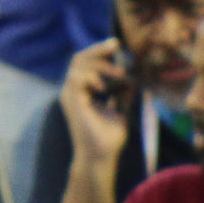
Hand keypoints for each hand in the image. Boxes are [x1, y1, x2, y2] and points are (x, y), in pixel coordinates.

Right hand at [62, 40, 129, 165]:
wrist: (101, 157)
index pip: (87, 63)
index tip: (117, 46)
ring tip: (119, 74)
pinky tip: (104, 87)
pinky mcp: (71, 100)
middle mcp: (73, 90)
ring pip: (78, 64)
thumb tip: (134, 81)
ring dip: (100, 64)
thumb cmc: (109, 140)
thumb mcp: (120, 112)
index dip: (100, 52)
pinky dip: (92, 76)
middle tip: (116, 46)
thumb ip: (123, 96)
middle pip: (80, 58)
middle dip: (99, 49)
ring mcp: (70, 94)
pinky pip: (77, 77)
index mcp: (83, 91)